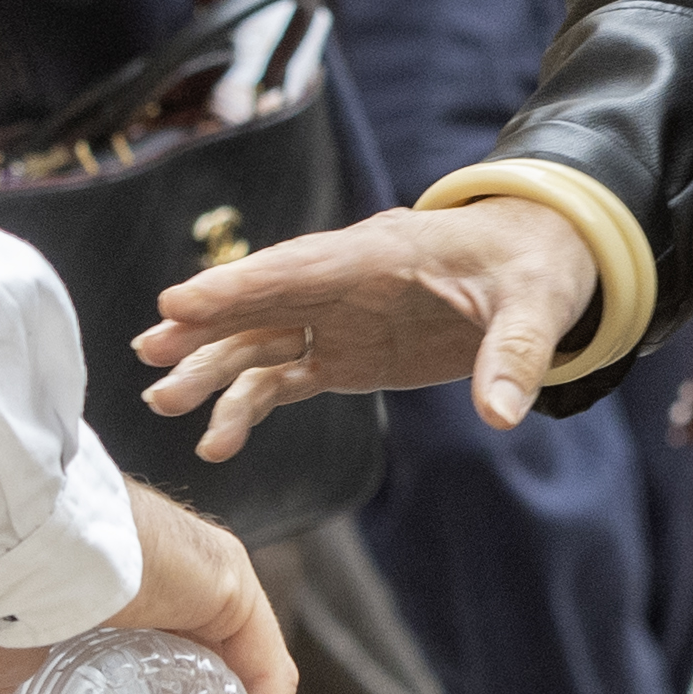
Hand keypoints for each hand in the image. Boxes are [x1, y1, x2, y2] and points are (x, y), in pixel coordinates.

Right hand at [139, 197, 602, 447]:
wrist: (543, 261)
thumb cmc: (537, 266)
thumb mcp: (540, 304)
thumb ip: (515, 355)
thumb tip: (502, 414)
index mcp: (383, 254)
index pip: (299, 268)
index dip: (239, 285)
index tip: (176, 302)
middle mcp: (347, 283)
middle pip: (262, 302)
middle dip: (205, 325)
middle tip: (149, 353)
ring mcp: (340, 318)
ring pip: (261, 341)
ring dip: (212, 369)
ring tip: (162, 400)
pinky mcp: (346, 353)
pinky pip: (285, 378)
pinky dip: (249, 406)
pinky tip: (217, 439)